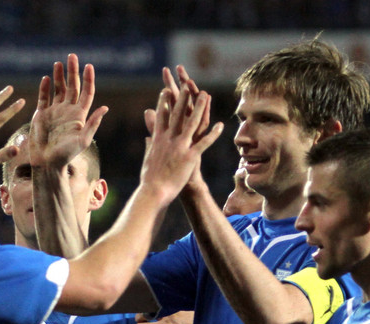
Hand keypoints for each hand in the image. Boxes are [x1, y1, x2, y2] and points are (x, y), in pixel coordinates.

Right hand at [30, 54, 107, 169]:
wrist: (47, 163)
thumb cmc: (67, 155)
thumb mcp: (83, 140)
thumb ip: (93, 124)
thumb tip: (105, 108)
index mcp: (79, 115)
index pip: (86, 93)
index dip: (88, 79)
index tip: (89, 66)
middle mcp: (68, 111)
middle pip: (72, 87)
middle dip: (72, 71)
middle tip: (72, 56)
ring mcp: (54, 112)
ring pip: (58, 90)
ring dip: (59, 76)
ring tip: (59, 63)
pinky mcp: (42, 115)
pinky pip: (44, 98)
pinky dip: (45, 88)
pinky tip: (47, 78)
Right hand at [143, 66, 211, 192]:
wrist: (154, 192)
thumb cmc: (150, 179)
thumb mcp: (148, 158)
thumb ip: (150, 144)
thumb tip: (148, 137)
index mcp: (158, 139)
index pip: (161, 117)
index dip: (164, 103)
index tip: (166, 90)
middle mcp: (169, 140)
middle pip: (177, 115)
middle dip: (183, 99)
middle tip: (187, 84)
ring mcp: (180, 147)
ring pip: (192, 123)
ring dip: (200, 108)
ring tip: (205, 95)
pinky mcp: (190, 157)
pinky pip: (204, 143)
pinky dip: (213, 134)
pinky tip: (220, 125)